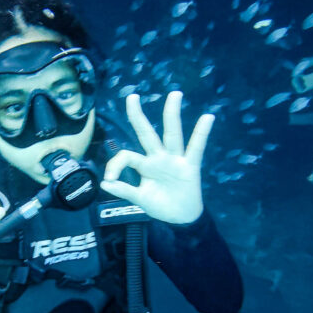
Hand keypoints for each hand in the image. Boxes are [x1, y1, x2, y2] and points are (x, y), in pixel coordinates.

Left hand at [101, 91, 213, 223]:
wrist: (181, 218)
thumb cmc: (161, 204)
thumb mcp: (140, 199)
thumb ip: (125, 190)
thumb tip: (105, 183)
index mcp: (145, 165)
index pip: (127, 156)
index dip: (115, 164)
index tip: (109, 179)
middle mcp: (159, 158)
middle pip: (146, 133)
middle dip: (138, 116)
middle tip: (131, 96)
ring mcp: (175, 160)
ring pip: (172, 134)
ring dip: (172, 114)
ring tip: (174, 94)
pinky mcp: (190, 167)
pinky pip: (196, 148)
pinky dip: (202, 133)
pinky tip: (207, 117)